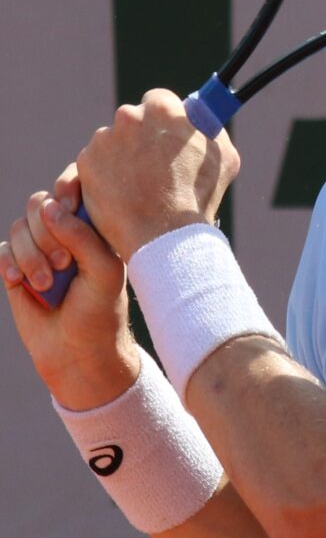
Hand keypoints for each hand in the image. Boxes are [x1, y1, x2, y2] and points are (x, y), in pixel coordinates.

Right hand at [1, 164, 138, 408]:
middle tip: (64, 264)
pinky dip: (11, 265)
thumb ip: (82, 235)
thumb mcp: (104, 272)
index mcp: (94, 227)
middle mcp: (65, 233)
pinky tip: (22, 285)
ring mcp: (39, 249)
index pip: (77, 185)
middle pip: (40, 203)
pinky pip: (2, 249)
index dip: (67, 187)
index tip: (71, 205)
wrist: (78, 353)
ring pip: (19, 227)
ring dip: (30, 256)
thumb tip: (49, 205)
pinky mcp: (17, 267)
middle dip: (46, 233)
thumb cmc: (100, 311)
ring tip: (47, 285)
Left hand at [76, 88, 240, 261]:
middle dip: (141, 140)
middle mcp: (129, 116)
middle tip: (153, 168)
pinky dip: (106, 179)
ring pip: (112, 144)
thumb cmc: (197, 199)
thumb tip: (204, 124)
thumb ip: (211, 133)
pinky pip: (96, 166)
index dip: (165, 122)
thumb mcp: (224, 159)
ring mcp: (104, 139)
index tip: (167, 137)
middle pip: (133, 121)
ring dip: (122, 160)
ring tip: (139, 190)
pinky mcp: (86, 163)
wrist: (163, 236)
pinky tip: (122, 197)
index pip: (159, 101)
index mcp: (163, 109)